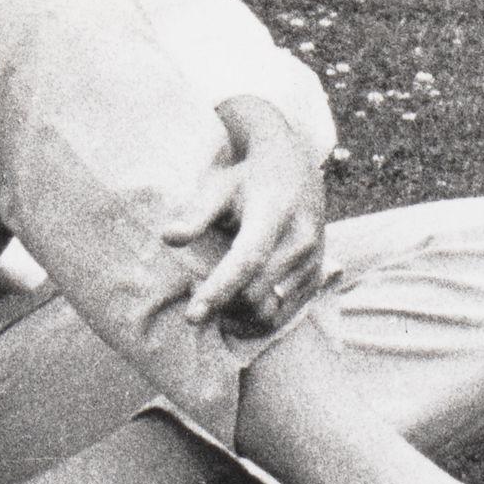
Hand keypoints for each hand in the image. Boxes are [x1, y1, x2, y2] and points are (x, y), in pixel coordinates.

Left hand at [162, 96, 328, 333]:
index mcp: (274, 214)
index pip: (248, 261)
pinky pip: (285, 314)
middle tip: (196, 294)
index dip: (219, 290)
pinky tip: (236, 309)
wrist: (294, 164)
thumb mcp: (219, 187)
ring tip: (216, 300)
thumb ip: (196, 214)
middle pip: (256, 294)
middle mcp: (300, 240)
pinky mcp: (316, 275)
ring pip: (271, 312)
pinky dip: (257, 320)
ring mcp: (312, 260)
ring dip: (238, 316)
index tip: (192, 316)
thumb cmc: (247, 177)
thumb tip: (168, 237)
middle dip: (222, 305)